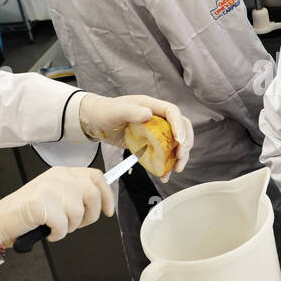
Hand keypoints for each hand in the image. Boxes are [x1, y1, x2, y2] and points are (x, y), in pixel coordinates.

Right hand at [0, 167, 113, 247]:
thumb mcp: (54, 193)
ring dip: (70, 227)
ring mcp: (49, 190)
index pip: (95, 176)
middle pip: (92, 195)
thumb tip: (100, 202)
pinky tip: (48, 232)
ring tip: (56, 227)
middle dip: (90, 216)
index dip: (106, 195)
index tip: (108, 211)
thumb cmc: (28, 211)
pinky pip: (63, 226)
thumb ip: (75, 192)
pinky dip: (58, 235)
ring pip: (78, 212)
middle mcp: (58, 178)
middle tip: (77, 224)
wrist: (1, 219)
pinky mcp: (41, 205)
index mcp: (62, 173)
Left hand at [78, 93, 192, 177]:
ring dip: (179, 156)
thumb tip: (148, 114)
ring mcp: (155, 131)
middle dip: (184, 143)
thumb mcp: (115, 111)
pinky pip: (163, 154)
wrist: (95, 122)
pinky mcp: (150, 144)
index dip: (179, 125)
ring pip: (175, 143)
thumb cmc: (104, 112)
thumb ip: (131, 111)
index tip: (179, 140)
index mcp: (151, 106)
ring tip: (176, 169)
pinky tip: (164, 175)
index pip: (172, 112)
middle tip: (180, 156)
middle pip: (180, 128)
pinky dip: (166, 165)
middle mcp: (157, 118)